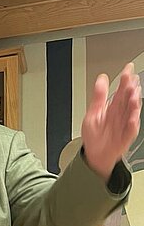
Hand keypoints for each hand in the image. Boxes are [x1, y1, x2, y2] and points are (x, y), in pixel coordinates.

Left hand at [81, 63, 140, 181]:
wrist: (95, 156)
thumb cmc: (94, 137)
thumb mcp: (92, 114)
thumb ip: (98, 97)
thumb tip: (101, 79)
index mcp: (112, 107)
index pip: (120, 90)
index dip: (124, 79)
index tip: (128, 69)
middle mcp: (120, 114)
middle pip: (128, 99)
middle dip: (131, 89)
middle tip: (132, 81)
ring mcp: (125, 124)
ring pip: (131, 112)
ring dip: (134, 104)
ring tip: (134, 96)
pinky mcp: (126, 136)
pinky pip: (130, 130)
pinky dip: (132, 124)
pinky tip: (132, 119)